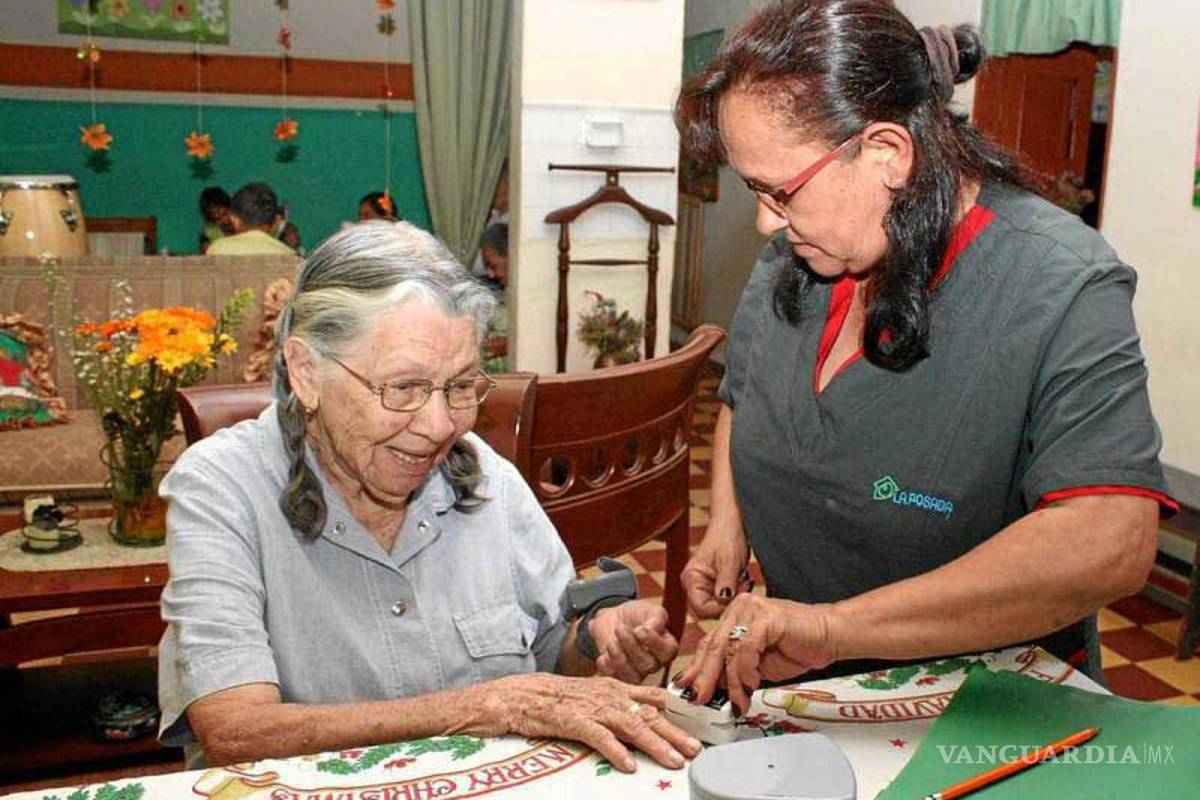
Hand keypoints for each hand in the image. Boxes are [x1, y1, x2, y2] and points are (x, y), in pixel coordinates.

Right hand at [484, 674, 701, 772]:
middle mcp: (608, 695)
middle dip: (674, 733)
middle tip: (694, 750)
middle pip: (648, 714)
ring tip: (672, 760)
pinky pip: (598, 737)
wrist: (520, 694)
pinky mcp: (572, 721)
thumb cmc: (558, 698)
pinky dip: (614, 751)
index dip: (676, 715)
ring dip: (654, 744)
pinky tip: (628, 765)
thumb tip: (651, 714)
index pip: (653, 699)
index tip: (697, 729)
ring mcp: (591, 707)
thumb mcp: (595, 694)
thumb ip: (622, 702)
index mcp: (615, 687)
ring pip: (630, 725)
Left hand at [590, 601, 678, 683]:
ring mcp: (638, 673)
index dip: (653, 642)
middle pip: (648, 665)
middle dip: (631, 646)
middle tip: (620, 629)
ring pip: (633, 676)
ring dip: (618, 657)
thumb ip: (656, 618)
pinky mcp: (620, 677)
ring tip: (612, 642)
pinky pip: (615, 678)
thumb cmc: (636, 615)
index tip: (639, 629)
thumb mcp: (650, 610)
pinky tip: (605, 654)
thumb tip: (652, 630)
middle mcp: (655, 663)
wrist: (613, 620)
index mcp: (667, 647)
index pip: (668, 652)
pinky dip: (607, 665)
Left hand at [678, 594, 836, 714]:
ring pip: (728, 650)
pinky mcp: (766, 617)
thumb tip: (713, 688)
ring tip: (737, 702)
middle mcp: (739, 608)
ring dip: (732, 682)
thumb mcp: (758, 665)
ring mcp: (751, 609)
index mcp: (734, 617)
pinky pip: (746, 648)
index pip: (709, 644)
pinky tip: (752, 684)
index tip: (687, 688)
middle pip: (713, 646)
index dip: (697, 668)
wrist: (829, 636)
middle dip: (705, 677)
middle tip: (700, 698)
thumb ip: (735, 671)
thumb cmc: (797, 647)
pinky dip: (746, 670)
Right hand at [680, 523, 752, 618]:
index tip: (736, 598)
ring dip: (734, 597)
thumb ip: (726, 584)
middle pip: (709, 610)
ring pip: (719, 605)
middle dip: (728, 603)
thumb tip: (724, 602)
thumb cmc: (727, 537)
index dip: (719, 608)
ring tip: (744, 580)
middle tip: (744, 587)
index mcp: (691, 578)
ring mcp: (705, 585)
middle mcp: (695, 585)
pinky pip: (726, 598)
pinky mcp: (716, 585)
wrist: (732, 523)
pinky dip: (737, 593)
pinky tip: (743, 580)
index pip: (701, 608)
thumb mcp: (729, 561)